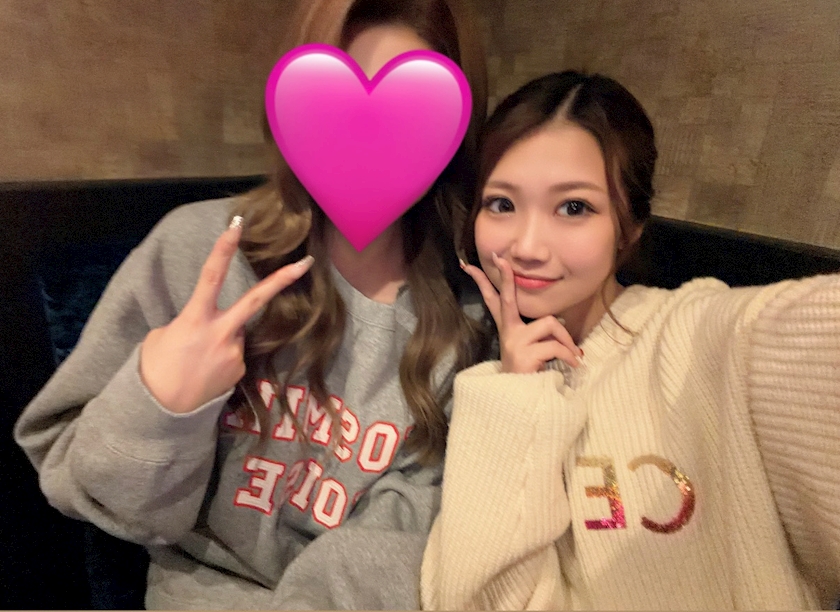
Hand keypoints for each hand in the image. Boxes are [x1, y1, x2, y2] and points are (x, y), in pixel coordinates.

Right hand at [140, 219, 313, 412]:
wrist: (163, 411)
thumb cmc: (155, 369)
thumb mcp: (163, 335)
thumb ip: (189, 322)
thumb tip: (208, 325)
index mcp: (195, 319)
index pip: (211, 276)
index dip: (223, 249)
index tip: (237, 227)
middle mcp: (220, 333)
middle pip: (256, 299)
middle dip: (283, 279)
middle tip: (307, 261)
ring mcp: (234, 353)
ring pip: (235, 333)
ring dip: (221, 339)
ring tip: (197, 361)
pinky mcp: (240, 369)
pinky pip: (234, 354)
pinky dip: (221, 358)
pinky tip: (205, 372)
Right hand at [460, 254, 581, 372]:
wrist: (520, 403)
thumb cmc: (529, 375)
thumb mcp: (532, 350)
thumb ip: (540, 334)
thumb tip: (560, 324)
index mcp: (507, 328)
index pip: (493, 300)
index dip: (483, 282)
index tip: (469, 264)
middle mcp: (508, 332)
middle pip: (506, 298)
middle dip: (505, 277)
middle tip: (501, 259)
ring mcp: (515, 342)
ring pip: (550, 323)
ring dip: (566, 339)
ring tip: (573, 354)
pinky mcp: (525, 354)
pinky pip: (555, 345)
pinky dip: (569, 355)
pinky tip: (573, 365)